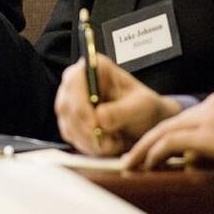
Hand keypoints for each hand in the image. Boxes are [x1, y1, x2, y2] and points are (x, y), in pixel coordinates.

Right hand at [55, 54, 180, 155]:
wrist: (147, 125)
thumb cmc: (146, 108)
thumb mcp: (142, 106)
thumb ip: (122, 111)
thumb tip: (99, 117)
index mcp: (94, 67)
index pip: (74, 81)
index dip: (80, 103)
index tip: (94, 125)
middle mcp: (77, 83)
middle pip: (67, 106)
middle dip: (87, 129)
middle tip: (109, 143)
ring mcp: (71, 103)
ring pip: (69, 125)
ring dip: (91, 141)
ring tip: (116, 144)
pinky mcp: (70, 122)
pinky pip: (72, 138)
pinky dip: (90, 146)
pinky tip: (108, 145)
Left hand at [122, 91, 213, 192]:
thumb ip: (209, 141)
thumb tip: (182, 157)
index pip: (183, 118)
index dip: (162, 134)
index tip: (147, 148)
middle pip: (171, 121)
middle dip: (147, 140)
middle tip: (131, 157)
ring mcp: (212, 116)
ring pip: (167, 130)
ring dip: (145, 148)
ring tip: (132, 163)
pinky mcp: (210, 133)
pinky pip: (173, 142)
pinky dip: (156, 153)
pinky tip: (149, 164)